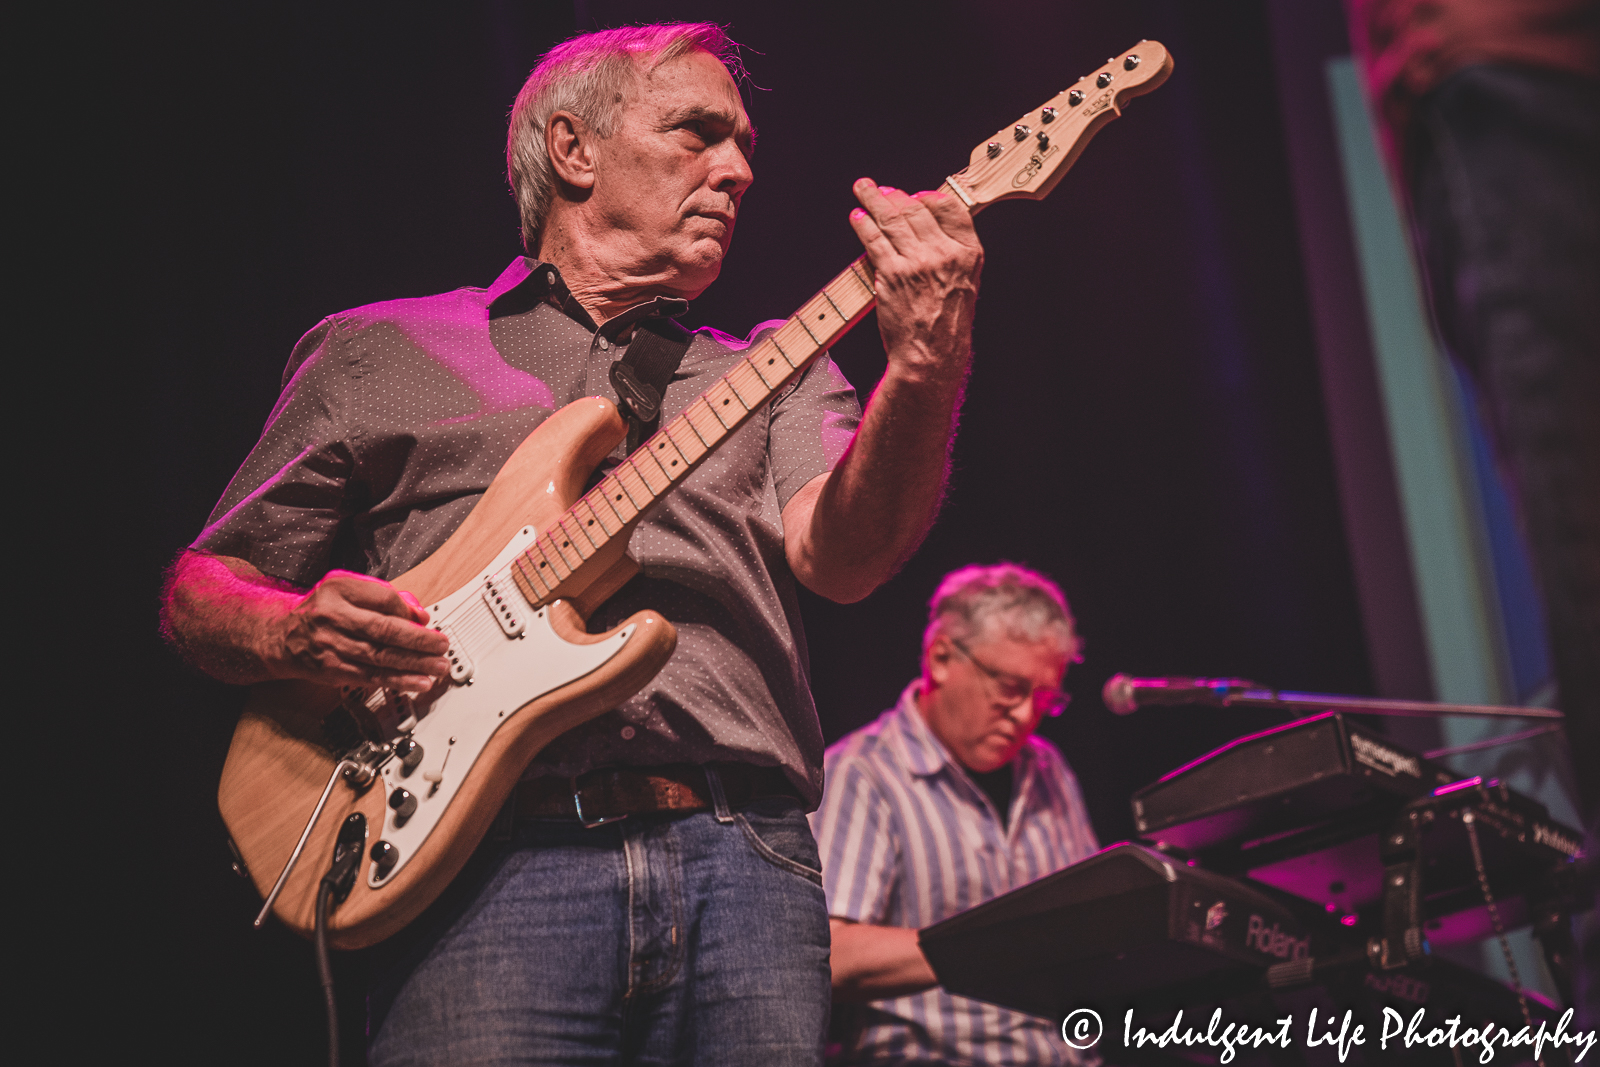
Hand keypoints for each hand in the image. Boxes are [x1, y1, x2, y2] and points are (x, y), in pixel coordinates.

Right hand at [267, 570, 450, 691]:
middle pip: (384, 629)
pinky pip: (371, 677)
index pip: (383, 598)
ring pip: (380, 657)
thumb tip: (419, 614)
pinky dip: (398, 681)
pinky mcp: (333, 670)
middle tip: (442, 646)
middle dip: (418, 641)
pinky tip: (417, 683)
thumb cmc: (322, 610)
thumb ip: (383, 596)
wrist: (282, 636)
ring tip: (438, 667)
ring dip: (414, 664)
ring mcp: (331, 645)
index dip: (409, 611)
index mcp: (338, 590)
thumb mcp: (346, 589)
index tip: (427, 622)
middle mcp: (333, 616)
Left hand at [849, 178, 982, 385]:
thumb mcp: (964, 283)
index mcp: (968, 253)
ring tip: (863, 188)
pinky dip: (863, 224)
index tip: (915, 195)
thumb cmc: (946, 324)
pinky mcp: (892, 273)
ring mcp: (917, 262)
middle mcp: (944, 253)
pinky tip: (857, 216)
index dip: (928, 197)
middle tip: (881, 189)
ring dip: (873, 199)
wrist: (931, 354)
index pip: (949, 209)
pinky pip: (874, 240)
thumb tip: (927, 228)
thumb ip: (952, 254)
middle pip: (916, 210)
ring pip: (892, 219)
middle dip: (894, 196)